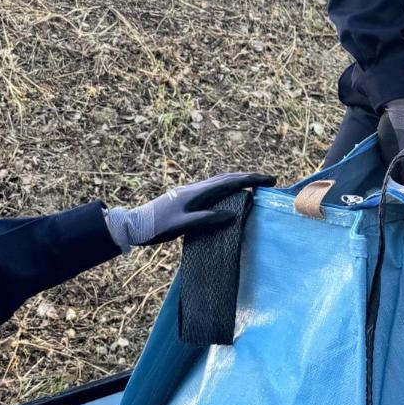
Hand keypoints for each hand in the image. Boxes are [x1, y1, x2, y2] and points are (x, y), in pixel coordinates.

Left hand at [105, 172, 276, 251]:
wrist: (134, 225)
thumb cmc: (157, 227)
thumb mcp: (182, 226)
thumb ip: (206, 219)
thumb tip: (232, 214)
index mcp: (197, 193)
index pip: (230, 182)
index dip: (252, 180)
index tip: (270, 180)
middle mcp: (196, 188)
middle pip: (228, 177)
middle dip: (250, 177)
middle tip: (269, 181)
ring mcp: (192, 192)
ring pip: (221, 181)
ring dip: (239, 180)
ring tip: (254, 185)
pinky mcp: (188, 197)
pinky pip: (214, 188)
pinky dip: (228, 187)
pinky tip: (229, 194)